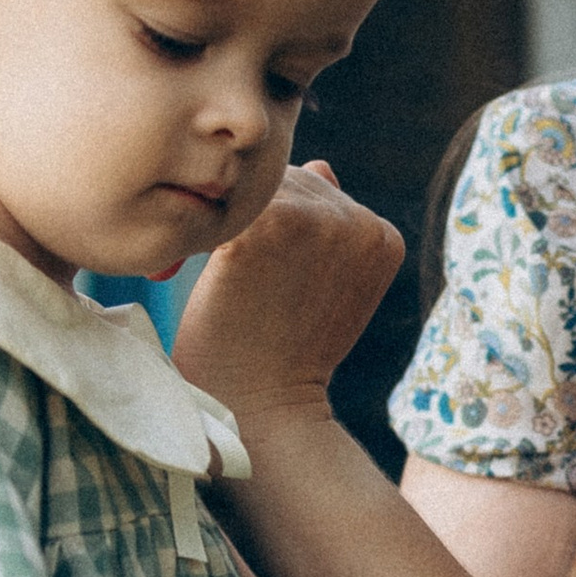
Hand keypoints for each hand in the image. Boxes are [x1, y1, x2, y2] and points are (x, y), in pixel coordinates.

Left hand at [171, 163, 403, 425]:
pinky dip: (203, 231)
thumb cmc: (285, 352)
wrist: (261, 407)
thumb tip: (320, 168)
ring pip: (255, 189)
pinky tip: (193, 270)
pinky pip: (223, 204)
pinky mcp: (266, 228)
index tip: (263, 272)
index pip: (320, 192)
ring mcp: (316, 221)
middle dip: (257, 215)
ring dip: (229, 219)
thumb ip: (331, 230)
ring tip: (214, 271)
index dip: (283, 223)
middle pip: (289, 182)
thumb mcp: (329, 289)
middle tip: (230, 271)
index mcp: (383, 236)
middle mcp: (358, 221)